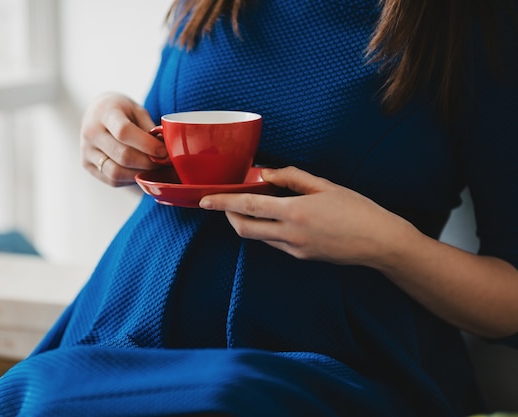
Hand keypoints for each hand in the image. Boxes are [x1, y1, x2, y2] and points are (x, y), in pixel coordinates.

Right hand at [80, 93, 167, 186]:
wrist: (97, 112)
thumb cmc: (122, 111)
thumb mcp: (137, 110)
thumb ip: (149, 127)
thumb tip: (166, 148)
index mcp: (104, 112)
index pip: (124, 132)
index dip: (147, 145)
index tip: (164, 152)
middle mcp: (90, 132)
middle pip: (122, 156)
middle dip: (147, 163)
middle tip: (163, 163)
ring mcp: (86, 150)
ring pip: (116, 172)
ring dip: (139, 174)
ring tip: (153, 169)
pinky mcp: (87, 165)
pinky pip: (112, 180)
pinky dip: (130, 179)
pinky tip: (140, 172)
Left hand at [199, 166, 411, 265]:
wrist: (381, 243)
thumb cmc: (358, 210)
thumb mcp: (326, 186)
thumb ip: (292, 178)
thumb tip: (265, 173)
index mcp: (295, 213)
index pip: (248, 207)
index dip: (223, 203)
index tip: (204, 200)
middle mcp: (290, 235)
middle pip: (245, 229)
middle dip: (229, 217)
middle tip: (226, 203)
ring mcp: (295, 249)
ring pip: (259, 237)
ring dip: (249, 223)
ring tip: (257, 205)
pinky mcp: (302, 257)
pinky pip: (276, 243)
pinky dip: (269, 230)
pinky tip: (280, 217)